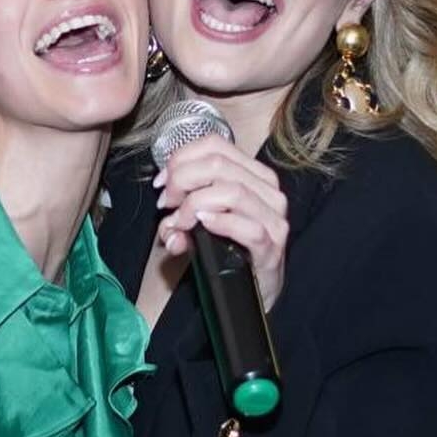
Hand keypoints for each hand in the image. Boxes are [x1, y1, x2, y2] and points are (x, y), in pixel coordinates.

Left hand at [154, 136, 289, 311]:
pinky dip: (219, 222)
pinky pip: (247, 226)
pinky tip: (202, 224)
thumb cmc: (229, 250)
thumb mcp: (202, 222)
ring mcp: (274, 218)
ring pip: (231, 191)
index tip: (162, 183)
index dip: (181, 158)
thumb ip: (181, 213)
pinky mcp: (272, 245)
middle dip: (182, 180)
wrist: (254, 291)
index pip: (215, 145)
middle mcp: (268, 190)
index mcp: (253, 174)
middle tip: (167, 203)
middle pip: (218, 164)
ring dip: (195, 204)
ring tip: (180, 221)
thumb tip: (166, 220)